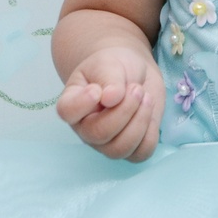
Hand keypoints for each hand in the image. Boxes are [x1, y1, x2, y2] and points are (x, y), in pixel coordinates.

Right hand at [55, 46, 163, 161]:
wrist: (134, 74)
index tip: (98, 88)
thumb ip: (108, 78)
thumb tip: (110, 98)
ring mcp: (106, 142)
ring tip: (146, 97)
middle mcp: (86, 128)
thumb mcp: (109, 64)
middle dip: (125, 109)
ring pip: (120, 149)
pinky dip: (150, 132)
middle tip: (137, 88)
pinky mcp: (130, 148)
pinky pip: (140, 153)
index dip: (82, 103)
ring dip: (140, 121)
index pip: (67, 111)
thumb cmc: (114, 68)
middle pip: (99, 134)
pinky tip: (149, 112)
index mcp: (73, 102)